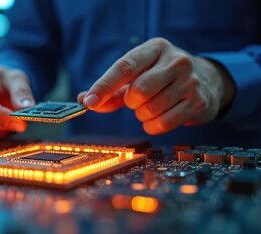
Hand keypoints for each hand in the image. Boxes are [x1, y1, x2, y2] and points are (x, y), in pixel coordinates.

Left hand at [78, 38, 234, 134]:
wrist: (207, 80)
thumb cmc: (163, 76)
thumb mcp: (139, 74)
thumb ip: (111, 89)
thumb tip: (85, 99)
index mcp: (156, 48)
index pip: (125, 67)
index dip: (104, 86)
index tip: (89, 102)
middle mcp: (176, 61)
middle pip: (138, 91)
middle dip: (130, 102)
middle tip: (136, 100)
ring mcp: (190, 82)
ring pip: (150, 109)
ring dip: (142, 114)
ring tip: (151, 106)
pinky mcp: (198, 103)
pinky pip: (163, 123)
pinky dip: (153, 125)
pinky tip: (159, 117)